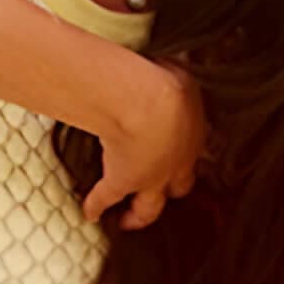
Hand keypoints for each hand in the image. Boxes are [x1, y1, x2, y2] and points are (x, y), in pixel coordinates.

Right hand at [80, 58, 204, 230]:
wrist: (150, 105)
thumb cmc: (168, 85)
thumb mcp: (180, 76)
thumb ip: (178, 76)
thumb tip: (177, 61)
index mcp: (193, 136)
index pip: (193, 153)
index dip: (187, 157)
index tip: (182, 162)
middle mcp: (176, 163)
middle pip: (178, 188)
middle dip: (172, 194)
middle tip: (165, 199)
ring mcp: (149, 177)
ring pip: (149, 206)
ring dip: (140, 215)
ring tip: (128, 222)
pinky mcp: (121, 181)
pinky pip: (107, 197)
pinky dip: (97, 205)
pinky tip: (90, 213)